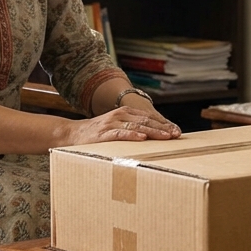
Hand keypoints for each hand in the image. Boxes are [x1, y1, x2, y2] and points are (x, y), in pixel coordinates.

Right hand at [62, 105, 180, 145]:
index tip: (177, 132)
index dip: (164, 124)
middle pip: (146, 120)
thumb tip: (152, 137)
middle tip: (176, 135)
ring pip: (136, 126)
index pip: (149, 117)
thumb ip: (132, 128)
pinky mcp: (104, 133)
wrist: (73, 133)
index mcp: (125, 113)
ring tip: (165, 136)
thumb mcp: (117, 127)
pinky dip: (132, 135)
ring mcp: (112, 123)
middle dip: (163, 127)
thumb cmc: (98, 134)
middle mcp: (120, 115)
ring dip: (153, 131)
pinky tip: (142, 138)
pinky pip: (120, 133)